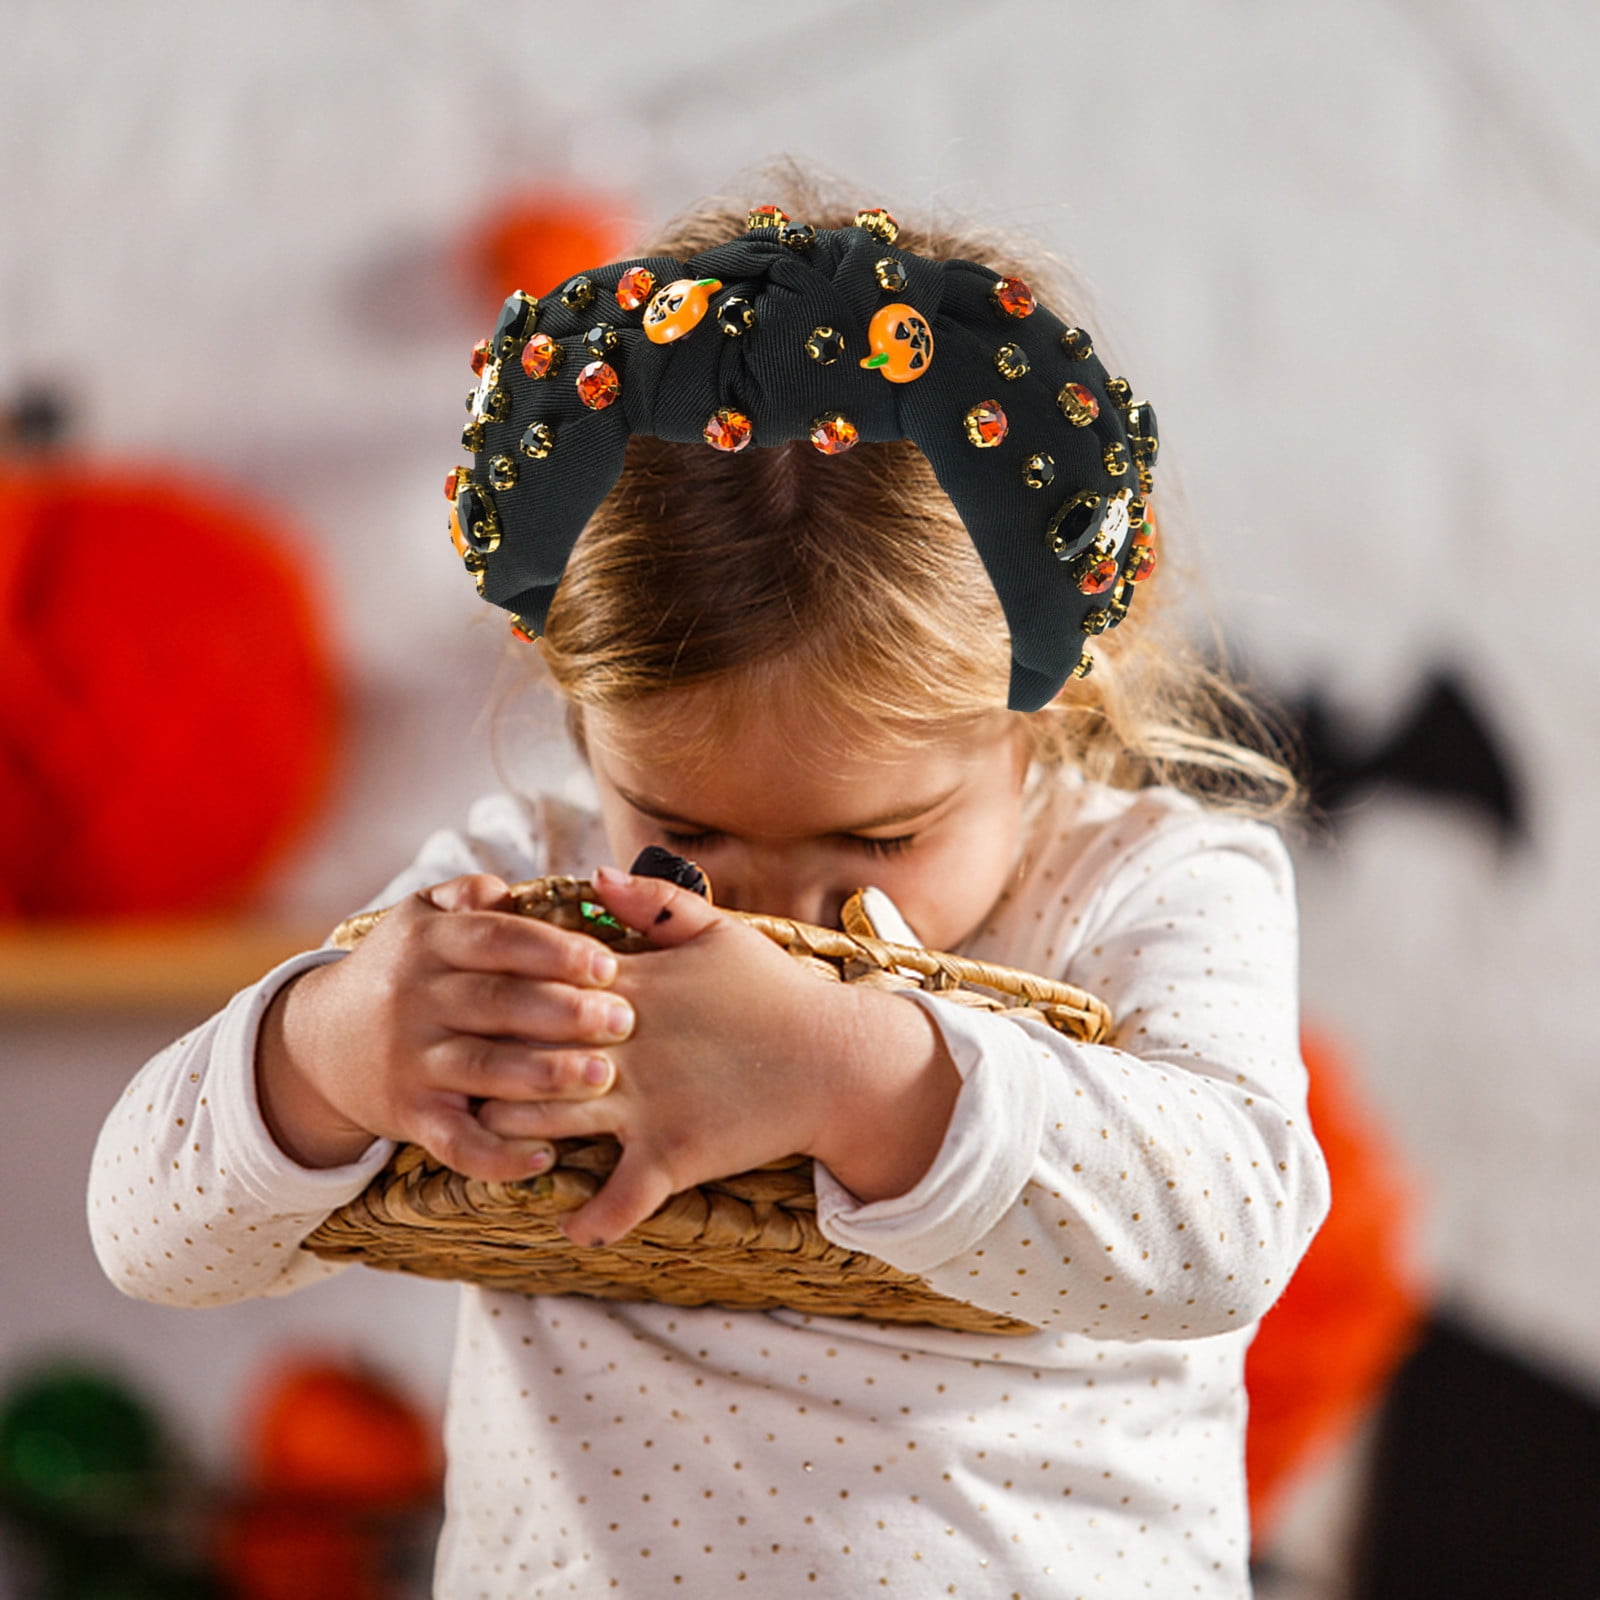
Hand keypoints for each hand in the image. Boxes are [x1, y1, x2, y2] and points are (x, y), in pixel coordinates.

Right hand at [255, 874, 633, 1179]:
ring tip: (602, 1075)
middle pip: (496, 1003)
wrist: (317, 1044)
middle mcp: (413, 1000)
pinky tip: (544, 1158)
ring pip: (482, 1069)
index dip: (554, 951)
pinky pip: (455, 1143)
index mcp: (425, 943)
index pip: (495, 939)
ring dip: (546, 1075)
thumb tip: (510, 890)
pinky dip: (498, 1156)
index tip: (607, 965)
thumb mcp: (419, 919)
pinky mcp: (408, 1116)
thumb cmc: (398, 972)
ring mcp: (409, 1061)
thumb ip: (467, 896)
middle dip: (565, 1012)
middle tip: (623, 1020)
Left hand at [476, 866, 960, 1246]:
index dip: (495, 995)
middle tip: (452, 1075)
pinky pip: (619, 1201)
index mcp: (632, 988)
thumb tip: (595, 874)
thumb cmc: (776, 991)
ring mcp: (646, 1105)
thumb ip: (654, 901)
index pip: (538, 986)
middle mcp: (627, 1048)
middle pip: (522, 1054)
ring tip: (483, 1140)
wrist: (837, 1058)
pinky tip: (570, 1226)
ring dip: (508, 1134)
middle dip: (481, 1064)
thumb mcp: (719, 931)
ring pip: (546, 1123)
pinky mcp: (673, 1157)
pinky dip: (591, 1220)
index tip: (466, 1003)